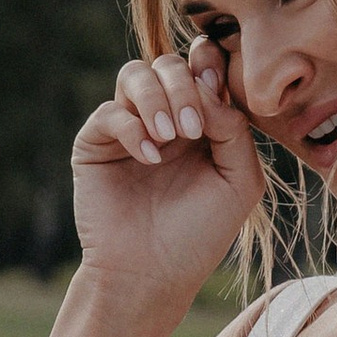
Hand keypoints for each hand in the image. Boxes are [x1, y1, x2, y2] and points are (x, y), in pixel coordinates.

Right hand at [71, 35, 263, 303]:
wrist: (152, 275)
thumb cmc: (199, 233)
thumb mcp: (239, 181)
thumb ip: (235, 129)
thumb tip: (208, 89)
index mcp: (202, 119)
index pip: (202, 66)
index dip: (209, 62)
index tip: (216, 87)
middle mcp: (164, 117)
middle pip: (169, 63)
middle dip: (184, 86)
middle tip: (193, 129)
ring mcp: (129, 127)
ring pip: (135, 74)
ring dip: (157, 98)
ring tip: (170, 137)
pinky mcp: (97, 144)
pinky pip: (109, 112)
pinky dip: (132, 129)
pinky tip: (150, 159)